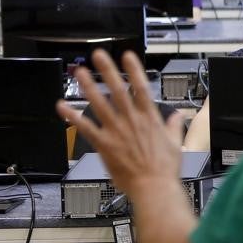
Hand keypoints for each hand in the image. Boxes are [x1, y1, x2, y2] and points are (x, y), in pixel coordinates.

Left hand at [56, 50, 184, 198]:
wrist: (154, 187)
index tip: (127, 56)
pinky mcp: (104, 145)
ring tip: (81, 73)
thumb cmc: (165, 169)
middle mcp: (132, 121)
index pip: (141, 88)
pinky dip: (73, 117)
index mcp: (150, 119)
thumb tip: (179, 116)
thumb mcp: (175, 143)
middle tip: (99, 56)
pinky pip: (86, 128)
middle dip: (108, 71)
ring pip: (100, 104)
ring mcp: (116, 132)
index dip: (134, 70)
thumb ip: (174, 127)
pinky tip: (63, 107)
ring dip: (89, 87)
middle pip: (118, 90)